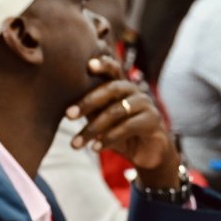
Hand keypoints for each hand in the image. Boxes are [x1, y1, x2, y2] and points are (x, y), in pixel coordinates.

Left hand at [65, 56, 180, 188]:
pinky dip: (109, 138)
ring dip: (94, 128)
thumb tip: (67, 109)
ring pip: (117, 111)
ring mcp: (146, 104)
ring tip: (76, 143)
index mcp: (122, 87)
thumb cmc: (120, 135)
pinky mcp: (153, 120)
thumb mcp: (101, 121)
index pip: (113, 70)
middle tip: (68, 115)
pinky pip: (128, 126)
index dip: (103, 65)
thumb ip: (90, 111)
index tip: (88, 65)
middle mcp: (135, 91)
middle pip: (112, 89)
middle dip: (88, 102)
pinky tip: (95, 148)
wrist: (146, 155)